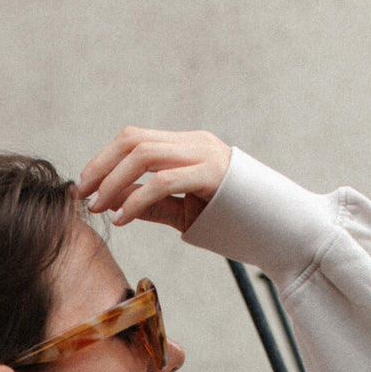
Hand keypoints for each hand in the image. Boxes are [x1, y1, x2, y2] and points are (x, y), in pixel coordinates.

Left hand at [77, 127, 230, 233]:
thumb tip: (118, 204)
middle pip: (133, 140)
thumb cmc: (237, 226)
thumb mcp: (186, 213)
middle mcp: (196, 143)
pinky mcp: (213, 176)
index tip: (85, 187)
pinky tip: (122, 218)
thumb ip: (154, 204)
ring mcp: (206, 155)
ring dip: (114, 182)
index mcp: (189, 147)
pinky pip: (163, 181)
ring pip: (144, 154)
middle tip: (84, 197)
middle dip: (101, 167)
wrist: (286, 232)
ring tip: (99, 208)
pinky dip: (135, 200)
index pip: (135, 140)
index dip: (104, 160)